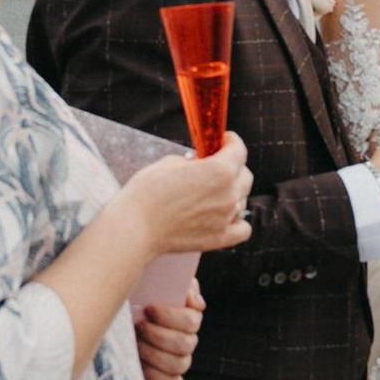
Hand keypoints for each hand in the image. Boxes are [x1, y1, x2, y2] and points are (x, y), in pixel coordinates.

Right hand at [127, 136, 253, 256]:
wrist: (135, 227)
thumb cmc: (147, 192)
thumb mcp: (170, 163)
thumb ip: (193, 162)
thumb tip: (199, 166)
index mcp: (220, 170)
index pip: (239, 150)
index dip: (231, 142)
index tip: (224, 140)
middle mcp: (229, 194)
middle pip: (245, 176)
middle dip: (234, 167)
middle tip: (216, 166)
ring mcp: (226, 218)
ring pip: (242, 200)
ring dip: (232, 193)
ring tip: (213, 193)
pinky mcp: (219, 239)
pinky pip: (243, 228)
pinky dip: (237, 221)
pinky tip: (225, 216)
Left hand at [133, 290, 203, 379]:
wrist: (121, 317)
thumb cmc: (140, 297)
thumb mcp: (156, 282)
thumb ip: (180, 285)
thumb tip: (195, 302)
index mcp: (189, 317)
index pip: (191, 322)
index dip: (171, 317)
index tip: (149, 309)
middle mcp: (187, 340)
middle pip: (185, 345)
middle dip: (158, 336)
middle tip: (139, 327)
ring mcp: (179, 360)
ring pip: (179, 365)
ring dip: (154, 354)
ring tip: (136, 343)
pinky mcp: (168, 377)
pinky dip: (158, 376)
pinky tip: (141, 365)